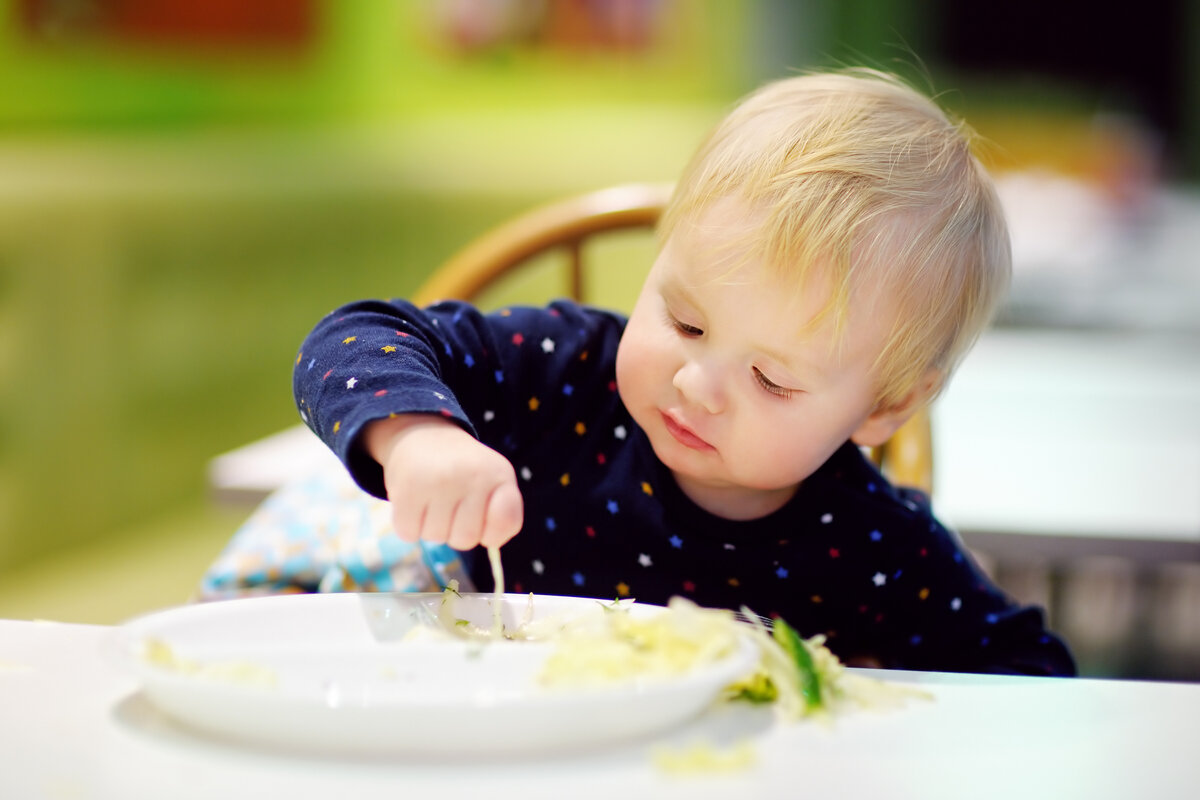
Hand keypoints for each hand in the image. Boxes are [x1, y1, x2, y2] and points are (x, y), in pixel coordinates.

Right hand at [364, 415, 522, 549]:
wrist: (423, 434)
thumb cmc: (464, 470)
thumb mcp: (493, 482)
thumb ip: (502, 516)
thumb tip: (493, 544)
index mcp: (499, 474)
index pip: (507, 522)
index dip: (493, 532)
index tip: (483, 516)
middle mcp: (473, 475)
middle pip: (466, 540)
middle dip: (456, 530)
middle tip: (452, 504)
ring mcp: (440, 481)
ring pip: (436, 537)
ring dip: (431, 526)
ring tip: (433, 498)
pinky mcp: (408, 487)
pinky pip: (408, 533)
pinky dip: (409, 525)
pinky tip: (415, 502)